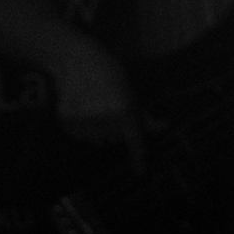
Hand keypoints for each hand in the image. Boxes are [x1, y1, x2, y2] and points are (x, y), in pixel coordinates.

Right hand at [52, 38, 146, 170]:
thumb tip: (164, 126)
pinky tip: (82, 108)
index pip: (135, 141)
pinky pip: (80, 136)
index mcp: (125, 112)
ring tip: (94, 105)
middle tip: (109, 108)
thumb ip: (145, 115)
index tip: (140, 173)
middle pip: (114, 139)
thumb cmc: (110, 75)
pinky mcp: (69, 123)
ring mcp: (86, 123)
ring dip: (98, 130)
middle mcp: (106, 120)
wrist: (78, 61)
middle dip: (115, 130)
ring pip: (96, 139)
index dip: (138, 159)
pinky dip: (82, 128)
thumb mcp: (132, 93)